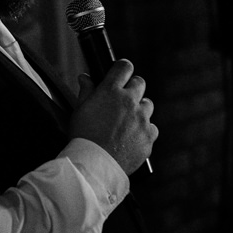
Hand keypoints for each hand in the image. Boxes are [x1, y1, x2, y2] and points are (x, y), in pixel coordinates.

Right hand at [69, 59, 158, 174]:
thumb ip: (86, 91)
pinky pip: (152, 127)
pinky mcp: (149, 135)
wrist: (95, 165)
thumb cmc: (83, 137)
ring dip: (139, 109)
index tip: (121, 73)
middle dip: (132, 88)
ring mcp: (142, 119)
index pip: (124, 67)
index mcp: (111, 91)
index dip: (122, 68)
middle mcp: (129, 101)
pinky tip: (132, 137)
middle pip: (140, 83)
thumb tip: (85, 77)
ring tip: (127, 121)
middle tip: (123, 99)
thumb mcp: (79, 110)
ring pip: (147, 105)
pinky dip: (144, 130)